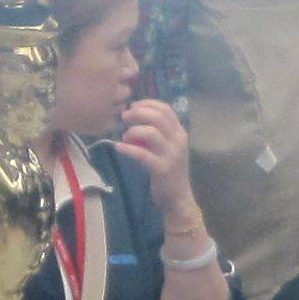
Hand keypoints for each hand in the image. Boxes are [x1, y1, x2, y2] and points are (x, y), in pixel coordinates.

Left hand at [116, 97, 197, 212]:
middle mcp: (178, 140)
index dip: (147, 104)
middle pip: (159, 117)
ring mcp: (172, 154)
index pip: (166, 109)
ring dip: (133, 131)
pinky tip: (118, 147)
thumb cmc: (167, 168)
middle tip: (124, 116)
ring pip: (152, 133)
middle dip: (138, 113)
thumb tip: (134, 115)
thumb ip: (156, 131)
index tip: (133, 105)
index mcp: (179, 132)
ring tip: (124, 137)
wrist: (177, 195)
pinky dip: (128, 149)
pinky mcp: (162, 168)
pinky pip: (143, 154)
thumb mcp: (165, 146)